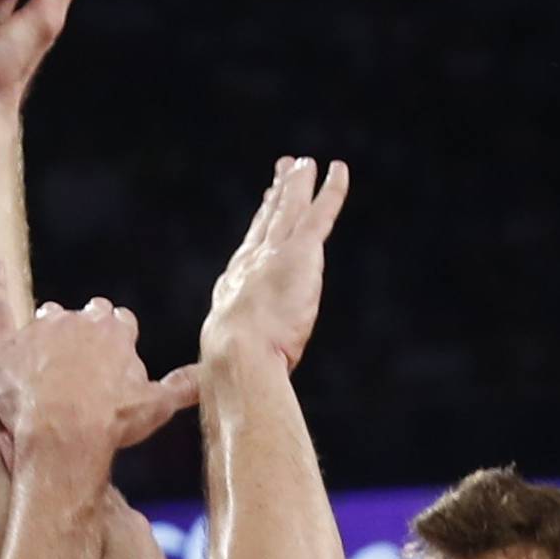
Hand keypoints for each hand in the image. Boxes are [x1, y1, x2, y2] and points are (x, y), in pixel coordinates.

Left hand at [0, 270, 199, 480]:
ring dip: (51, 329)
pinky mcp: (6, 344)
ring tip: (49, 359)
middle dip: (86, 331)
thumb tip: (208, 375)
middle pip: (86, 315)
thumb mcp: (156, 407)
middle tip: (86, 364)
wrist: (64, 434)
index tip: (117, 359)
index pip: (121, 322)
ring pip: (48, 315)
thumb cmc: (111, 422)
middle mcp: (78, 321)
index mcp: (115, 333)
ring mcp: (40, 330)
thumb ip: (182, 386)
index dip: (118, 341)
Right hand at [202, 155, 349, 370]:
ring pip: (291, 208)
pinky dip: (330, 190)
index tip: (264, 208)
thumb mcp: (236, 359)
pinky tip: (337, 171)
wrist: (237, 351)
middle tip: (283, 170)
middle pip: (268, 219)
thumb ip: (236, 362)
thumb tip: (222, 394)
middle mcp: (254, 260)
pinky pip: (320, 214)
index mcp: (238, 284)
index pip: (252, 247)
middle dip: (276, 194)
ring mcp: (276, 252)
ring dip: (298, 184)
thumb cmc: (233, 365)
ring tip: (305, 163)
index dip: (260, 225)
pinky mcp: (300, 252)